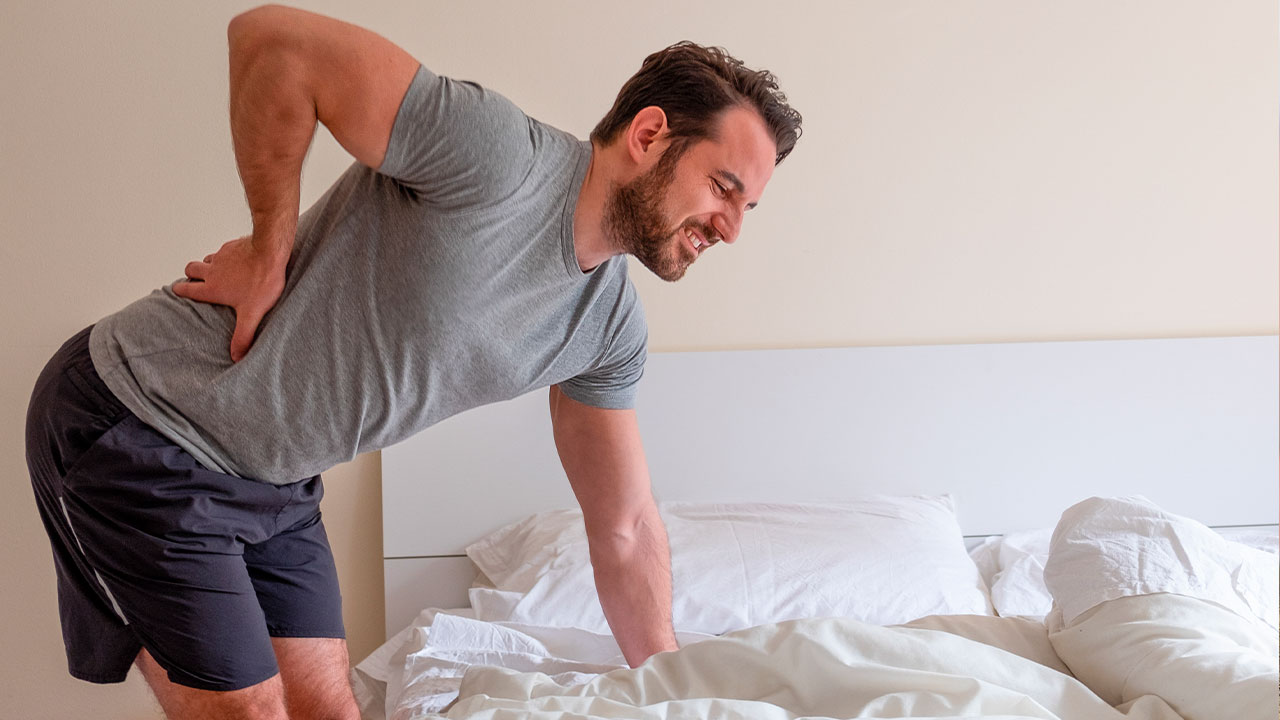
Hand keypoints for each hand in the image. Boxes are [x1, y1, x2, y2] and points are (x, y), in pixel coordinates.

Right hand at [174, 235, 286, 362]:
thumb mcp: (252, 314)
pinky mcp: (233, 246)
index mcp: (213, 287)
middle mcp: (212, 270)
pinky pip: (224, 250)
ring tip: (217, 272)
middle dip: (190, 275)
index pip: (188, 289)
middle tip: (195, 280)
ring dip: (208, 265)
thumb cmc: (262, 281)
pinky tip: (238, 261)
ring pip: (207, 258)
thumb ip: (243, 335)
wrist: (270, 252)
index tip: (176, 291)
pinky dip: (225, 256)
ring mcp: (222, 256)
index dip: (180, 291)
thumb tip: (237, 357)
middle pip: (191, 269)